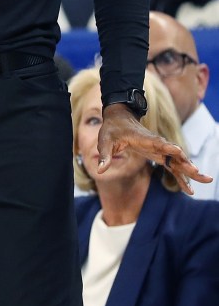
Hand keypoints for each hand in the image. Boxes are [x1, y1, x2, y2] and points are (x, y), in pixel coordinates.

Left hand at [97, 104, 211, 195]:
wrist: (120, 117)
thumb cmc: (112, 128)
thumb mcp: (105, 140)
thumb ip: (105, 155)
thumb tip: (100, 170)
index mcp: (144, 139)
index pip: (159, 144)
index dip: (170, 149)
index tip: (181, 153)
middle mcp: (156, 144)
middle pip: (175, 155)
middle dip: (188, 164)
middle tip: (201, 175)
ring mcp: (159, 149)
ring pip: (177, 161)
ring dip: (190, 171)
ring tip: (205, 181)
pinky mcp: (158, 154)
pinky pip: (172, 165)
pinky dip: (181, 175)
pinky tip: (188, 187)